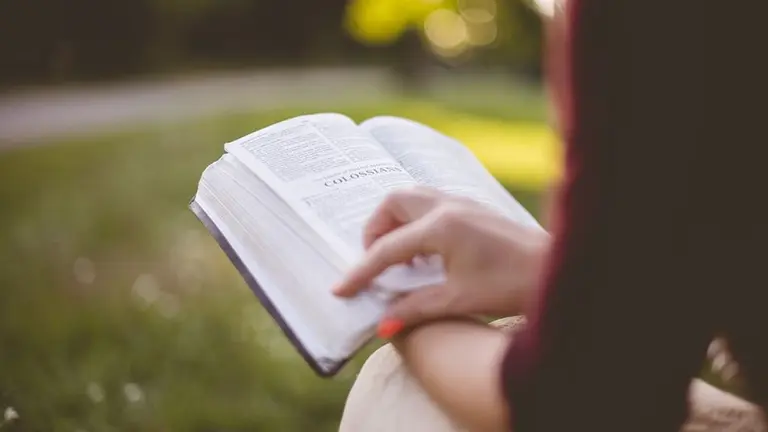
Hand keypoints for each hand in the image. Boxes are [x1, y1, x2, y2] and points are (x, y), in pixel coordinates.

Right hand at [332, 187, 549, 337]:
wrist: (557, 270)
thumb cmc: (513, 285)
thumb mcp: (459, 300)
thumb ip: (415, 309)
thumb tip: (382, 325)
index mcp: (441, 227)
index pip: (387, 248)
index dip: (361, 271)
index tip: (341, 289)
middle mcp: (448, 207)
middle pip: (393, 203)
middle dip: (375, 230)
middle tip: (374, 262)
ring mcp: (463, 203)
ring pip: (412, 198)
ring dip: (396, 222)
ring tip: (397, 257)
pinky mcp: (474, 208)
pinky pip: (431, 204)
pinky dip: (416, 222)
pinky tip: (425, 253)